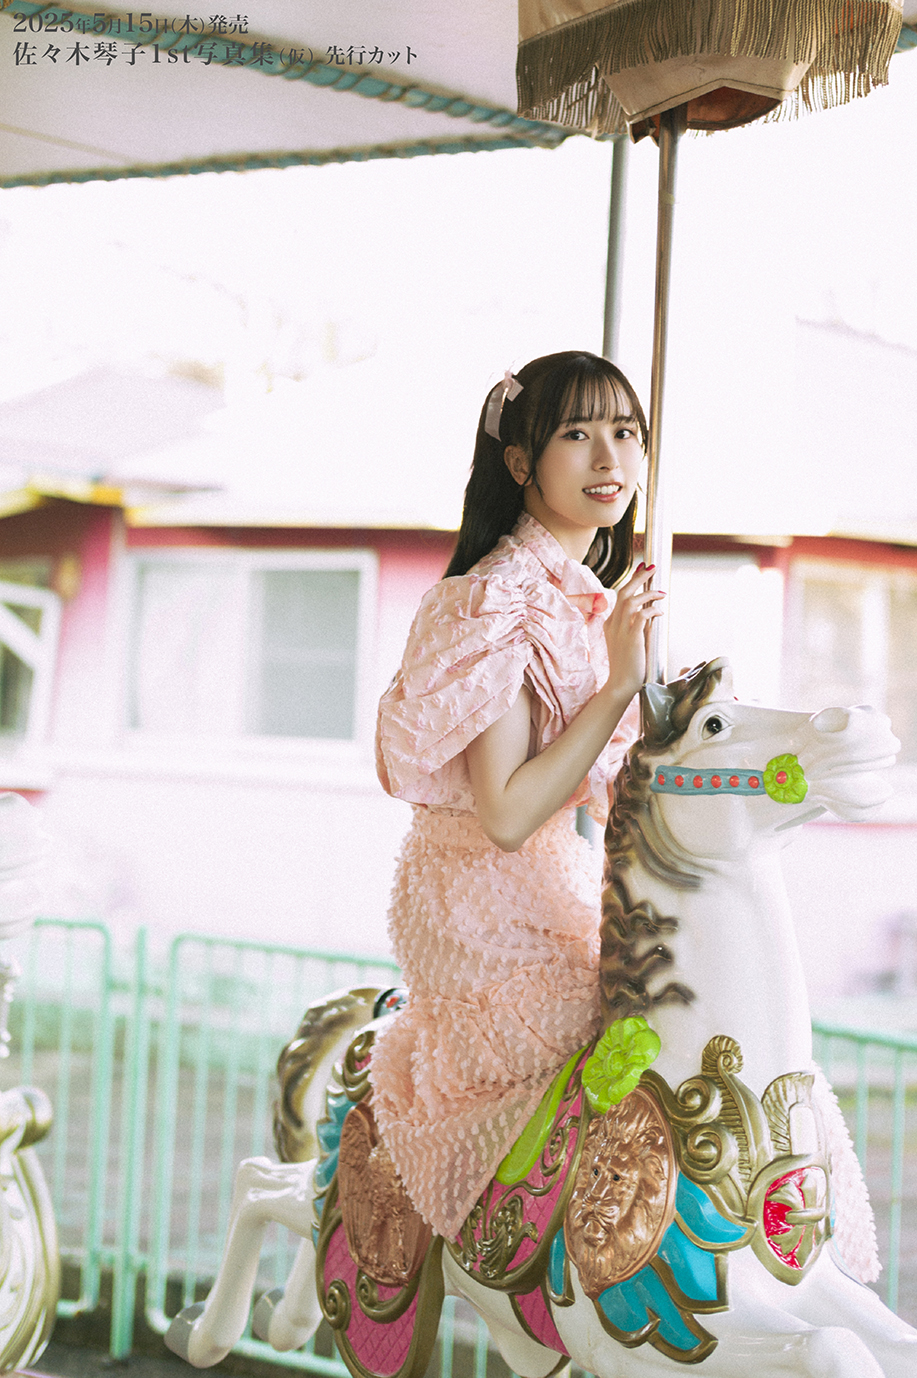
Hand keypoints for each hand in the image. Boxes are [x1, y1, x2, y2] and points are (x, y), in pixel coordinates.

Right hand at [603, 563, 665, 698]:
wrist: (621, 684)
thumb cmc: (628, 665)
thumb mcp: (629, 641)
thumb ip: (636, 626)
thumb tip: (650, 613)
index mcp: (611, 623)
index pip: (621, 596)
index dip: (632, 581)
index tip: (642, 569)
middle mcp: (613, 623)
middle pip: (624, 592)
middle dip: (639, 577)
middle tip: (652, 567)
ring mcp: (621, 631)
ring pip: (631, 601)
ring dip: (648, 593)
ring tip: (662, 592)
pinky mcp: (631, 639)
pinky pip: (641, 616)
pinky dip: (652, 610)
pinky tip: (660, 611)